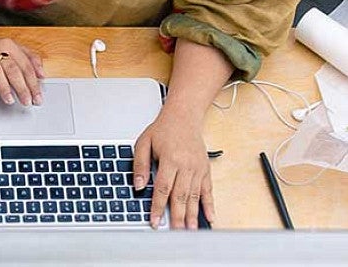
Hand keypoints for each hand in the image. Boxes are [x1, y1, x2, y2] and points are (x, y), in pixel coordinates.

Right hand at [0, 35, 45, 105]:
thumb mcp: (14, 50)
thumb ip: (30, 60)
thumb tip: (41, 74)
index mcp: (9, 46)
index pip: (25, 65)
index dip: (33, 83)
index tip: (37, 96)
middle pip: (12, 68)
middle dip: (22, 87)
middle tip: (27, 101)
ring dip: (4, 86)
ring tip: (10, 99)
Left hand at [133, 110, 213, 228]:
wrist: (184, 116)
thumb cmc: (164, 129)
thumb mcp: (144, 142)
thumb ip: (140, 165)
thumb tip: (138, 186)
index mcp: (170, 159)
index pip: (162, 188)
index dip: (157, 207)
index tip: (154, 221)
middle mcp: (186, 165)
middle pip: (180, 195)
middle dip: (177, 216)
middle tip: (174, 232)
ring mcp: (197, 168)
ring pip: (195, 195)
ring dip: (192, 214)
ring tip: (189, 230)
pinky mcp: (205, 169)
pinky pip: (208, 190)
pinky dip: (209, 205)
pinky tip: (209, 217)